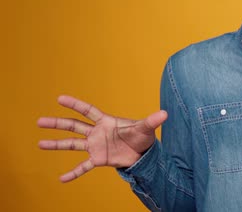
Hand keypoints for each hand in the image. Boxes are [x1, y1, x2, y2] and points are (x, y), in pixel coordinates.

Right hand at [38, 95, 166, 181]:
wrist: (143, 153)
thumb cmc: (142, 137)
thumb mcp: (146, 129)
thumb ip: (152, 121)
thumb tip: (165, 114)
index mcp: (106, 121)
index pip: (88, 110)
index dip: (75, 104)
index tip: (60, 98)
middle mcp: (97, 132)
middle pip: (74, 126)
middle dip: (57, 123)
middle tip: (39, 121)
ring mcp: (95, 146)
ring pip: (73, 144)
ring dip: (57, 144)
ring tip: (40, 143)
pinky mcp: (98, 159)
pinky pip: (83, 166)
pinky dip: (73, 173)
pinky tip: (61, 179)